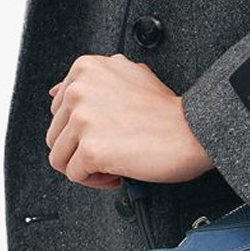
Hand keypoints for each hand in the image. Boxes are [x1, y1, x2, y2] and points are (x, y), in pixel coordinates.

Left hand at [46, 54, 212, 188]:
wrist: (194, 130)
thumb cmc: (168, 111)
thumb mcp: (128, 75)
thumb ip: (91, 82)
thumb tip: (57, 91)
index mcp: (86, 69)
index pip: (58, 109)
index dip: (81, 129)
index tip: (103, 132)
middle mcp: (80, 91)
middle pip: (56, 135)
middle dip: (81, 149)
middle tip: (111, 149)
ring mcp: (83, 120)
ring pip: (60, 158)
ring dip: (86, 166)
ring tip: (113, 162)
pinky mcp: (91, 149)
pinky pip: (75, 175)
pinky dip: (95, 181)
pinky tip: (118, 171)